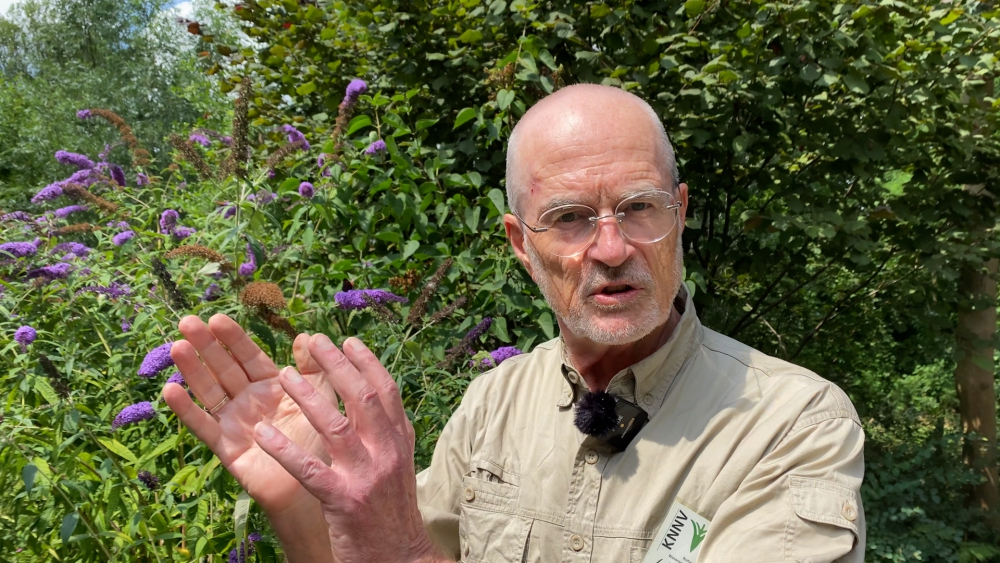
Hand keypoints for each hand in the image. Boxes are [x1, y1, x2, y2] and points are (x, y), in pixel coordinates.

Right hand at [163, 314, 333, 515]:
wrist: (314, 485)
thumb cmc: (319, 438)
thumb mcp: (322, 397)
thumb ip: (315, 368)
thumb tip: (306, 336)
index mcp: (270, 384)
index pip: (248, 356)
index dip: (233, 338)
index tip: (216, 318)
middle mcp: (248, 399)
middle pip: (224, 368)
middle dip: (206, 345)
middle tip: (187, 322)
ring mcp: (233, 420)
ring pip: (209, 390)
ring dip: (193, 370)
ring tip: (178, 347)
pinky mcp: (224, 445)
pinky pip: (203, 425)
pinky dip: (186, 409)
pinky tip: (171, 390)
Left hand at [252, 333, 442, 562]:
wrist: (400, 559)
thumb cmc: (391, 512)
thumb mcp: (397, 465)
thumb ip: (387, 431)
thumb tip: (376, 394)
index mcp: (399, 441)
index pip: (386, 390)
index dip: (366, 361)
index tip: (346, 339)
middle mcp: (386, 453)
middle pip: (362, 398)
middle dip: (337, 365)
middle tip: (314, 341)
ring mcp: (366, 477)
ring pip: (336, 426)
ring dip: (307, 396)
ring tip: (283, 374)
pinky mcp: (343, 501)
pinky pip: (308, 470)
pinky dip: (284, 449)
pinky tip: (262, 433)